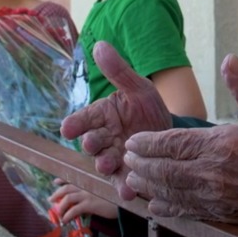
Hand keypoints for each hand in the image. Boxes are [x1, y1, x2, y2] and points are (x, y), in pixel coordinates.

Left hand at [50, 179, 118, 223]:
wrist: (128, 201)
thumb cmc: (119, 195)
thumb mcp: (106, 189)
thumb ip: (96, 189)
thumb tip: (86, 198)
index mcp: (91, 179)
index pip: (73, 176)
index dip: (63, 179)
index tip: (56, 182)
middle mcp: (88, 184)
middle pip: (67, 187)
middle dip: (57, 194)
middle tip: (51, 199)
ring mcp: (88, 193)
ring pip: (67, 198)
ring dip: (60, 207)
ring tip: (59, 215)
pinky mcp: (90, 204)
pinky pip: (73, 210)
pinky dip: (67, 216)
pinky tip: (65, 221)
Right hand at [60, 42, 172, 198]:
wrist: (170, 134)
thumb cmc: (149, 109)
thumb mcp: (139, 88)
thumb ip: (119, 71)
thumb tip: (99, 45)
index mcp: (103, 115)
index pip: (84, 119)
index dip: (75, 124)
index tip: (67, 128)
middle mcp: (104, 138)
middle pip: (92, 143)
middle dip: (92, 144)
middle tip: (94, 143)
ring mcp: (114, 158)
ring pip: (103, 164)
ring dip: (105, 165)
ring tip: (110, 164)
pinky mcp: (127, 175)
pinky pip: (122, 183)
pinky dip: (124, 188)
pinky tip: (131, 191)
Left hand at [122, 54, 237, 236]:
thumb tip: (229, 61)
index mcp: (223, 144)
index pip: (172, 142)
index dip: (148, 143)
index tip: (133, 141)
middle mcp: (213, 173)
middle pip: (164, 170)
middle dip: (141, 164)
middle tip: (126, 159)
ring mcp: (217, 198)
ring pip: (170, 193)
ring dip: (148, 186)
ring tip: (134, 179)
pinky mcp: (225, 215)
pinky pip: (187, 212)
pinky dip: (167, 209)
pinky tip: (157, 207)